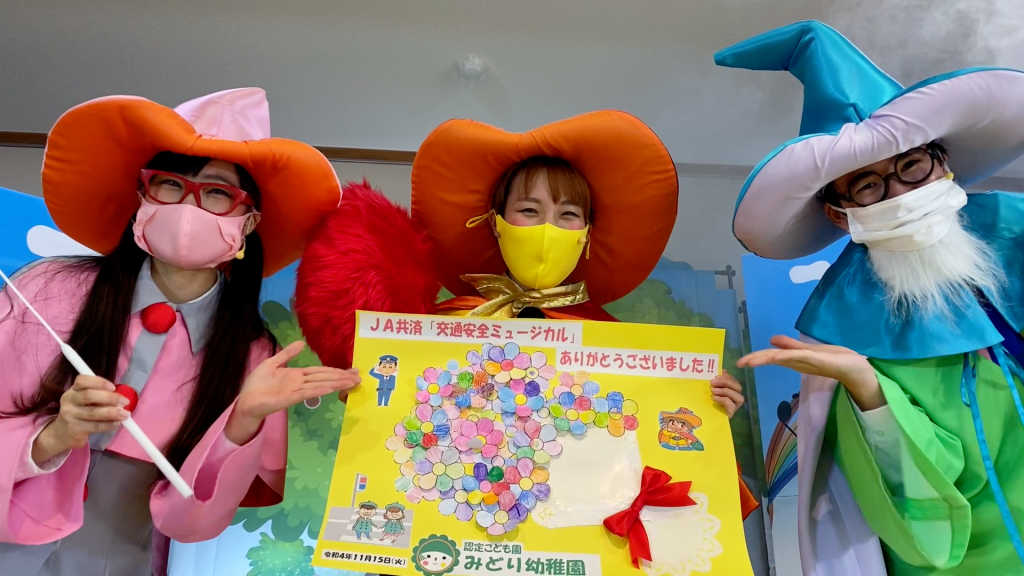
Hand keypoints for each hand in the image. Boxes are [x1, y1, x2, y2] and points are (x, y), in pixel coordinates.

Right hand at [33, 375, 129, 463]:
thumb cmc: (80, 412)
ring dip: (112, 412)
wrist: (62, 433)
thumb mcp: (85, 401)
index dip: (99, 382)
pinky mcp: (75, 429)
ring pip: (93, 412)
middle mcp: (69, 401)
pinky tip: (117, 423)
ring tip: (125, 414)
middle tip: (125, 401)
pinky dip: (108, 424)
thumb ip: (99, 396)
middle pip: (89, 395)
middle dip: (110, 398)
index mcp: (73, 390)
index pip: (82, 381)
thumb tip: (120, 398)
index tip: (113, 387)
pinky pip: (95, 426)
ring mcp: (70, 416)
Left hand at [227, 342, 360, 443]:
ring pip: (321, 384)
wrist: (246, 401)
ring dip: (337, 383)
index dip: (335, 370)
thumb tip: (302, 343)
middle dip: (342, 376)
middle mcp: (301, 382)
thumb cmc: (257, 384)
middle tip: (360, 376)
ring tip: (353, 381)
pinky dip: (321, 389)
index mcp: (297, 374)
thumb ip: (287, 354)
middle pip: (325, 378)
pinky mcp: (291, 398)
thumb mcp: (272, 363)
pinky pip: (308, 392)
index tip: (351, 370)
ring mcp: (297, 390)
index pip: (320, 371)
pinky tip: (332, 388)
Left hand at [710, 372, 744, 417]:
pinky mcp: (731, 414)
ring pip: (738, 397)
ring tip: (713, 390)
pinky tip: (714, 398)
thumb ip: (717, 381)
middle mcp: (736, 399)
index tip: (717, 376)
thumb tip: (723, 370)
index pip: (735, 381)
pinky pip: (731, 405)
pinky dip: (723, 399)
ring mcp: (735, 407)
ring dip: (725, 391)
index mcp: (732, 391)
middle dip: (726, 382)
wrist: (702, 417)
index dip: (728, 377)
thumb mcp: (711, 389)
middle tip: (713, 382)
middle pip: (739, 388)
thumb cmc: (707, 401)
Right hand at [737, 335, 884, 409]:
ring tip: (750, 361)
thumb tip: (772, 340)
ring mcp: (808, 361)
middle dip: (757, 359)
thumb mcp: (810, 350)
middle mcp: (799, 361)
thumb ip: (791, 345)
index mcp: (796, 359)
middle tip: (740, 362)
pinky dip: (787, 355)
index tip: (741, 361)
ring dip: (767, 358)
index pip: (772, 356)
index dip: (756, 357)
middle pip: (774, 358)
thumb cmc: (837, 359)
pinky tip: (777, 353)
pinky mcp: (819, 360)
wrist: (859, 369)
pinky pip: (800, 356)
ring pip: (783, 357)